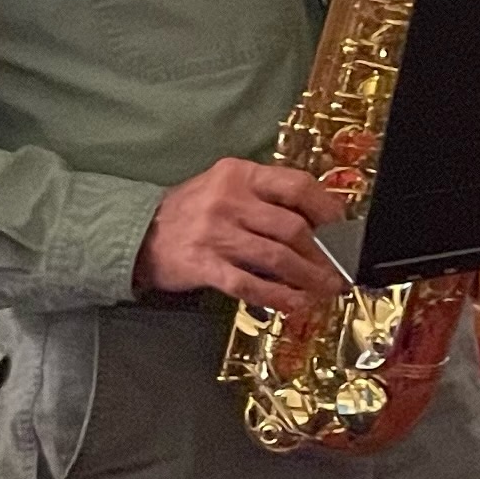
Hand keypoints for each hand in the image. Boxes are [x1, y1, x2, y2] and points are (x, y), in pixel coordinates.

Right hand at [139, 159, 345, 318]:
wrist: (139, 233)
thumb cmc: (193, 211)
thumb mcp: (227, 187)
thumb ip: (266, 197)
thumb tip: (318, 220)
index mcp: (240, 175)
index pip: (296, 185)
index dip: (326, 208)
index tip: (340, 226)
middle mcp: (229, 200)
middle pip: (292, 226)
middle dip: (323, 253)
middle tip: (339, 268)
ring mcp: (215, 234)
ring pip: (276, 257)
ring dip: (308, 277)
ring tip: (325, 288)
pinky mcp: (203, 265)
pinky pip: (249, 283)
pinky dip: (277, 296)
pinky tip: (295, 303)